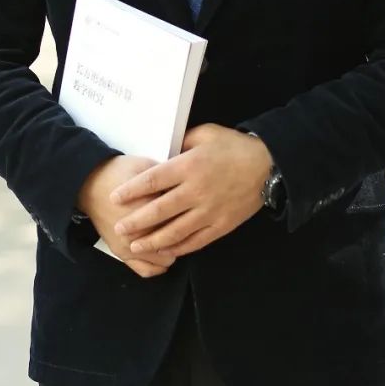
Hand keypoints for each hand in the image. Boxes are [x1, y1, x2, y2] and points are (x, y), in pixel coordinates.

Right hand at [77, 155, 180, 278]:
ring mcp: (130, 246)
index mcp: (149, 208)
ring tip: (175, 238)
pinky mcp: (122, 254)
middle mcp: (140, 232)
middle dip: (185, 233)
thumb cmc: (121, 173)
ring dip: (173, 250)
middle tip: (188, 223)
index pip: (182, 219)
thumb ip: (169, 180)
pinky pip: (147, 270)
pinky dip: (158, 265)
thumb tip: (191, 188)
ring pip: (165, 259)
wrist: (90, 185)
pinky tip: (164, 254)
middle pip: (176, 242)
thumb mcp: (147, 168)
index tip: (194, 209)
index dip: (192, 215)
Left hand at [108, 124, 271, 260]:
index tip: (115, 198)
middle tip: (119, 229)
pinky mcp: (222, 225)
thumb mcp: (206, 134)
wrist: (269, 165)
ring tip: (135, 247)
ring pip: (175, 232)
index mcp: (190, 166)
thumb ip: (181, 142)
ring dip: (152, 241)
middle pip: (159, 211)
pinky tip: (166, 251)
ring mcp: (209, 211)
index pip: (152, 180)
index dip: (131, 191)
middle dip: (135, 222)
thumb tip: (161, 151)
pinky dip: (179, 248)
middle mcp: (196, 191)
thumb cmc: (234, 146)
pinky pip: (196, 241)